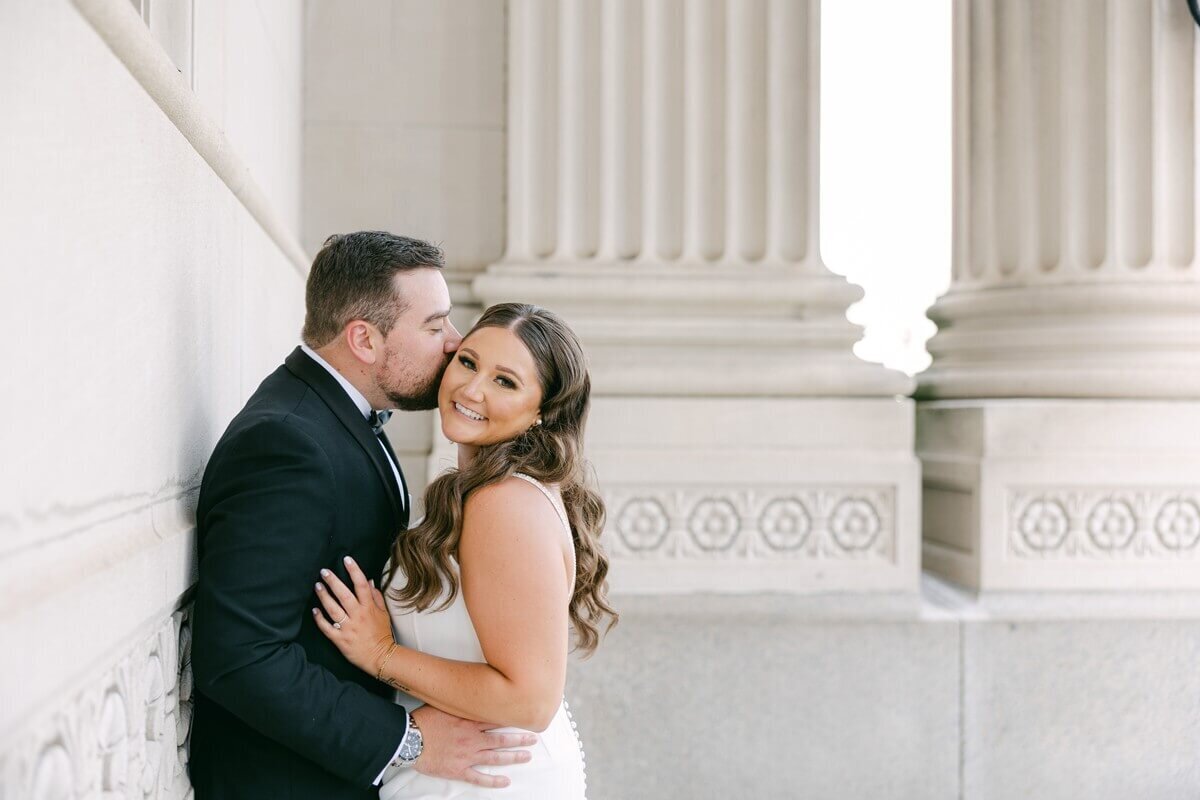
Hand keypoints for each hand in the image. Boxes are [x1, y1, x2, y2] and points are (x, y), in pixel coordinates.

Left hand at [312, 556, 394, 675]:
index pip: (361, 585)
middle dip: (333, 581)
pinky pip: (327, 627)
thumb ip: (376, 596)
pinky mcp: (340, 639)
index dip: (354, 571)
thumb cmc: (381, 634)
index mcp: (369, 608)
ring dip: (324, 596)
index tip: (347, 560)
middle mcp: (358, 616)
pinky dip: (319, 619)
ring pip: (333, 609)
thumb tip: (369, 581)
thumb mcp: (384, 613)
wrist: (380, 657)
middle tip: (324, 571)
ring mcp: (348, 628)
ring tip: (317, 586)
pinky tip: (314, 610)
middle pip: (344, 595)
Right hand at [412, 705, 536, 788]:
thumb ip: (459, 700)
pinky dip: (493, 781)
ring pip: (495, 757)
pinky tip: (505, 781)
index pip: (497, 718)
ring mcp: (467, 755)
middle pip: (501, 738)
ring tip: (527, 757)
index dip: (513, 718)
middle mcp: (472, 738)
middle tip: (534, 738)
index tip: (526, 717)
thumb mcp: (443, 703)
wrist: (408, 739)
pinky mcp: (458, 770)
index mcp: (469, 720)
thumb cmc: (423, 720)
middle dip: (520, 738)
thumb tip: (467, 689)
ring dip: (513, 757)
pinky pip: (479, 777)